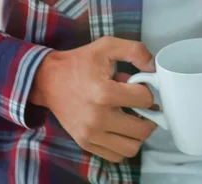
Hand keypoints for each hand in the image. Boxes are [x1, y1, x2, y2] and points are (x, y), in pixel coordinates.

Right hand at [29, 36, 156, 162]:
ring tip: (132, 118)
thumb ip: (134, 50)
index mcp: (104, 93)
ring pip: (131, 148)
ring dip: (137, 134)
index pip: (144, 100)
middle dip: (148, 116)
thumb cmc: (79, 62)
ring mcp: (90, 134)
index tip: (138, 86)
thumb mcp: (106, 46)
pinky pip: (116, 155)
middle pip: (142, 129)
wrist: (48, 79)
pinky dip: (123, 144)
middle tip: (142, 106)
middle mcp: (97, 118)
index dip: (146, 90)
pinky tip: (119, 127)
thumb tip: (153, 67)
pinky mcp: (85, 142)